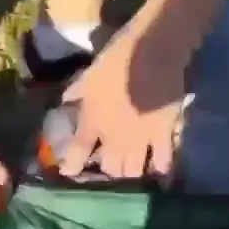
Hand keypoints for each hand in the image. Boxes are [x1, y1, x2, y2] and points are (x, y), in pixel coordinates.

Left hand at [60, 18, 187, 178]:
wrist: (151, 53)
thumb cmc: (117, 60)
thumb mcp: (89, 75)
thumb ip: (77, 92)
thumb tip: (65, 101)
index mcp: (93, 122)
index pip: (78, 151)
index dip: (72, 166)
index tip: (69, 173)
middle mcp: (114, 138)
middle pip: (110, 170)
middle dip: (108, 174)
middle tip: (111, 172)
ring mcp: (139, 140)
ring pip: (134, 172)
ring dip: (131, 175)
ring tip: (132, 175)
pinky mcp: (164, 136)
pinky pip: (163, 162)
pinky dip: (160, 169)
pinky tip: (160, 173)